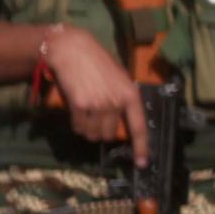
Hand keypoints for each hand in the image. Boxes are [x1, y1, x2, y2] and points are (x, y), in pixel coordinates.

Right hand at [42, 25, 148, 162]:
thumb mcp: (120, 78)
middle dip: (103, 133)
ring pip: (93, 134)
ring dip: (89, 131)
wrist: (73, 50)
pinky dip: (78, 126)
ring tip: (87, 116)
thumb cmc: (98, 62)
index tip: (141, 163)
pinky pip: (79, 127)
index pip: (138, 127)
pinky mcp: (79, 105)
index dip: (141, 147)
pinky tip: (77, 114)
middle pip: (110, 135)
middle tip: (98, 121)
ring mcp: (98, 105)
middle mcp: (116, 102)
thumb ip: (123, 98)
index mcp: (131, 95)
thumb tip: (123, 122)